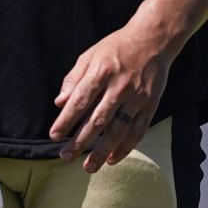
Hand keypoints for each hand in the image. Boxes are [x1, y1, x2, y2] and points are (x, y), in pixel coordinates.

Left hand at [50, 23, 172, 172]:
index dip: (66, 120)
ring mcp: (137, 97)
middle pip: (97, 120)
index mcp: (101, 72)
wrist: (153, 40)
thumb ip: (74, 79)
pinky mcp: (151, 105)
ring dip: (101, 151)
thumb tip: (59, 103)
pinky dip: (124, 147)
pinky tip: (111, 159)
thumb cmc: (116, 47)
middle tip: (65, 157)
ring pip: (118, 130)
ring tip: (88, 167)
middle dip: (80, 141)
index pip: (80, 101)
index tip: (55, 136)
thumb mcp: (90, 55)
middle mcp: (119, 86)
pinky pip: (137, 131)